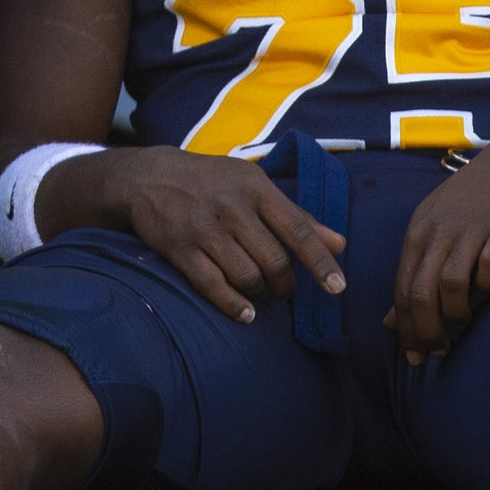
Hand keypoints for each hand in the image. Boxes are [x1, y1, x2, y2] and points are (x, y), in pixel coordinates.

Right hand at [48, 146, 345, 324]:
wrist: (149, 176)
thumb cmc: (213, 182)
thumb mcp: (254, 186)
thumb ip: (296, 216)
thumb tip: (340, 243)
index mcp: (256, 189)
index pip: (298, 229)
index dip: (320, 262)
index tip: (338, 288)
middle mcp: (232, 208)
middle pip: (274, 261)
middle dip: (284, 283)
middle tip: (282, 287)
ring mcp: (204, 229)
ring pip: (247, 277)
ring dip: (259, 293)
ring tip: (259, 291)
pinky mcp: (180, 248)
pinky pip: (213, 286)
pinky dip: (234, 306)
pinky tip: (246, 313)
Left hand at [383, 136, 489, 361]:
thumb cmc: (474, 204)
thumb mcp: (434, 231)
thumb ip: (413, 274)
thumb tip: (388, 323)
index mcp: (418, 234)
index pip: (402, 290)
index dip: (405, 329)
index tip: (415, 357)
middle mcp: (439, 232)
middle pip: (422, 293)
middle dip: (426, 331)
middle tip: (438, 351)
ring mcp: (472, 230)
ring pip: (452, 285)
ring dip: (456, 313)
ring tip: (464, 323)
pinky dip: (489, 287)